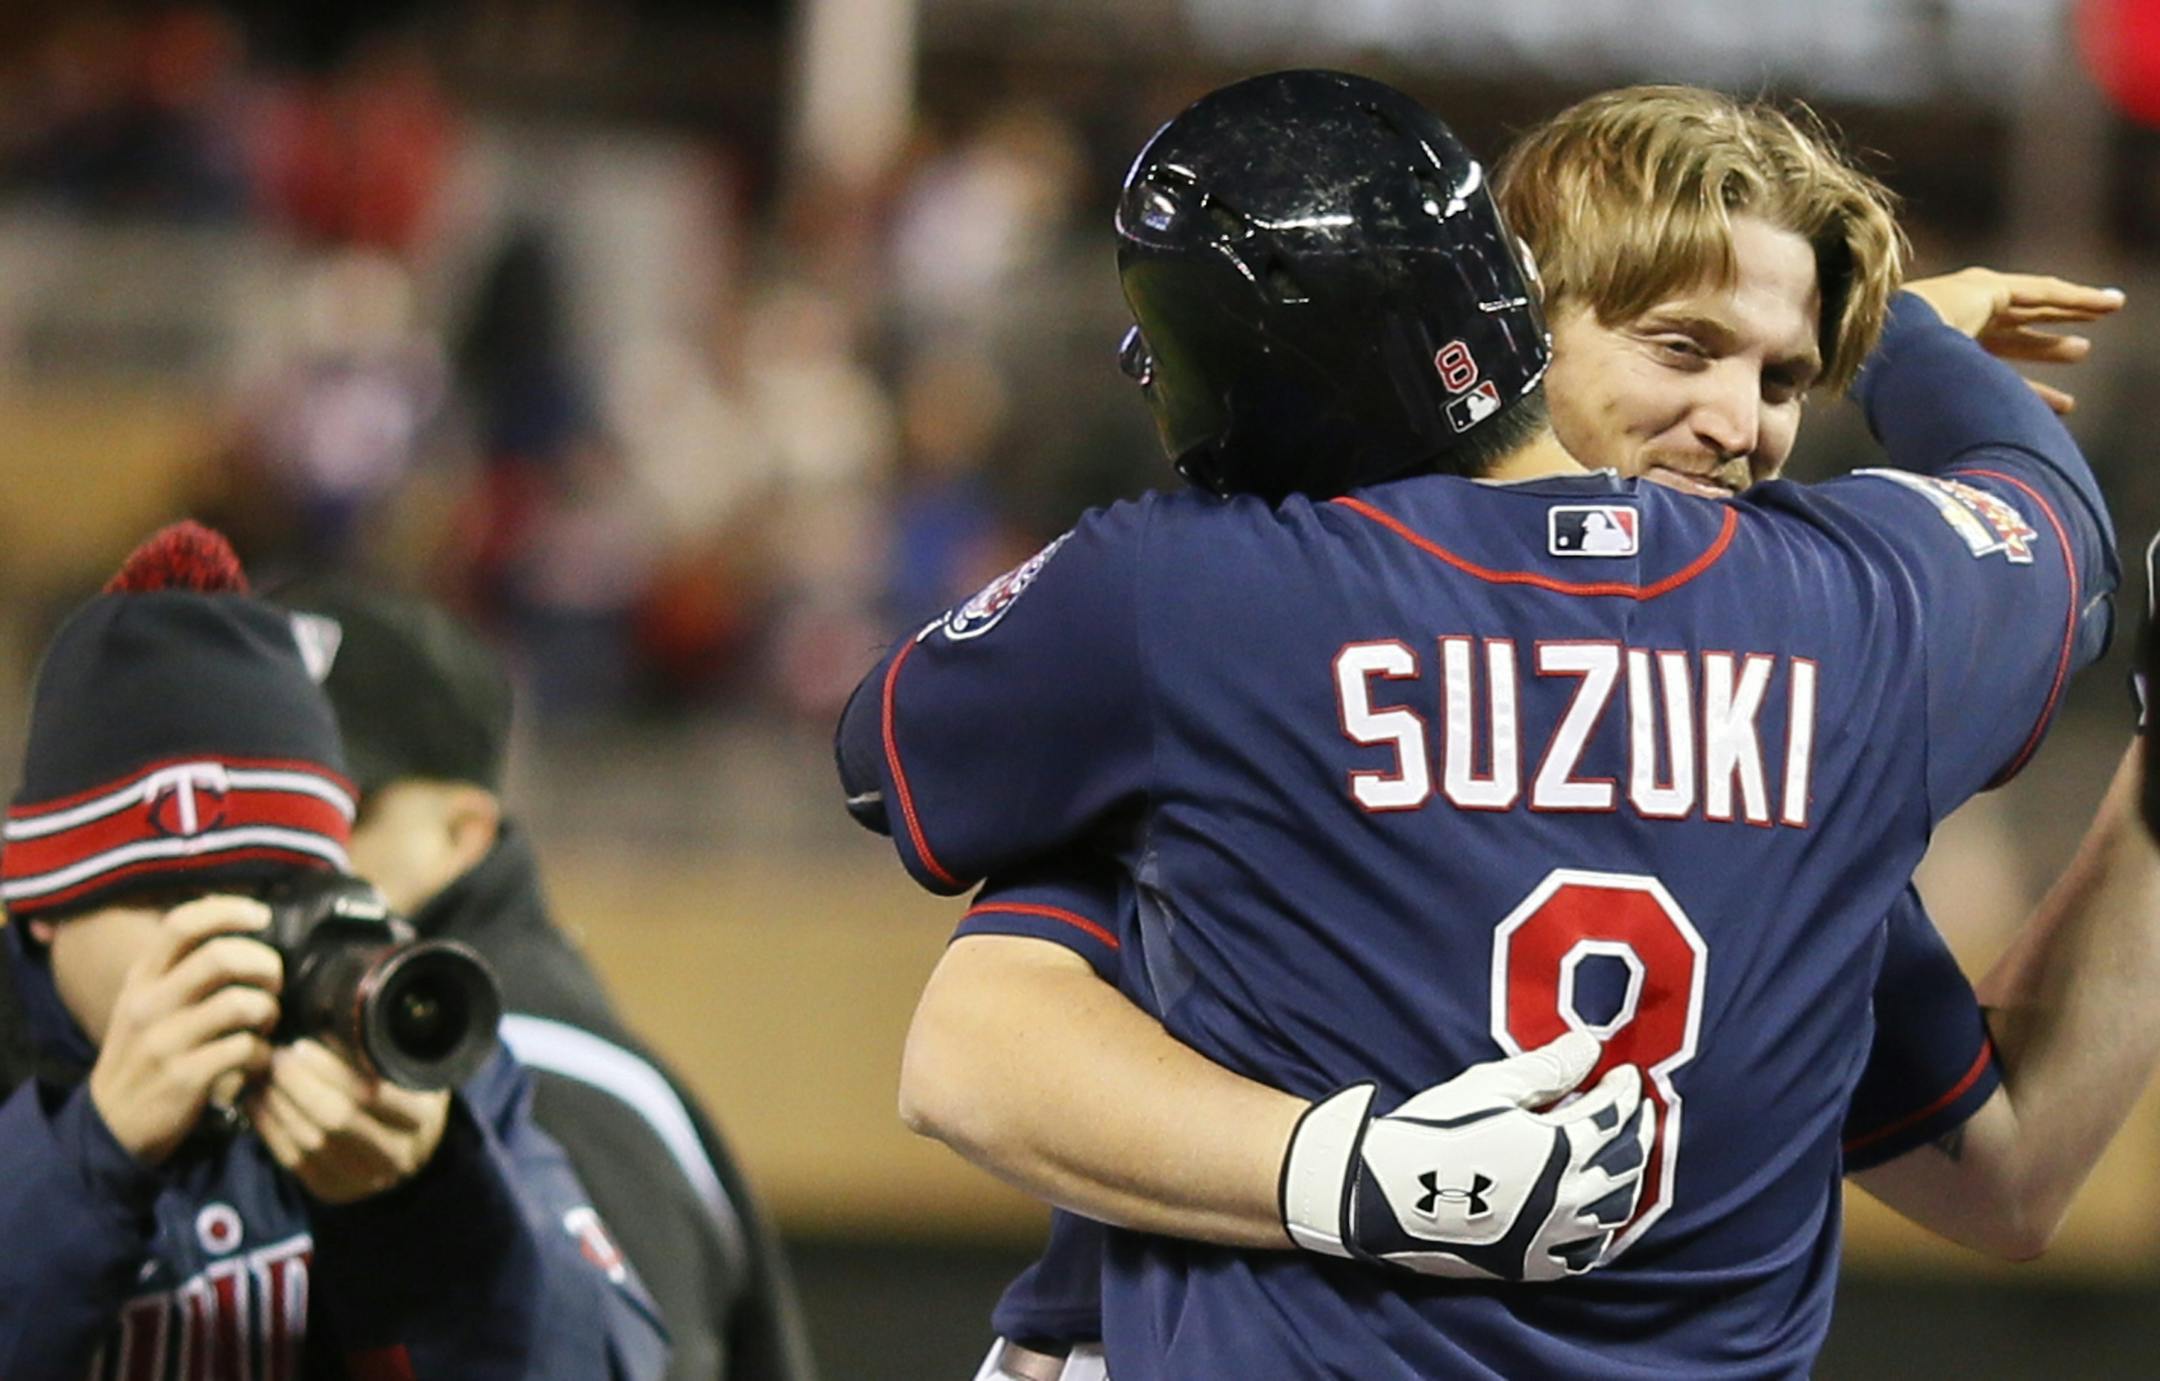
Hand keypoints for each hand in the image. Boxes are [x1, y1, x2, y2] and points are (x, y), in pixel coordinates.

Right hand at [88, 896, 281, 1165]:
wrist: (111, 1125)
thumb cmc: (144, 1055)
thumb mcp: (147, 1004)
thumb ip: (182, 968)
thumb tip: (238, 926)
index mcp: (142, 979)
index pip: (182, 924)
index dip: (228, 910)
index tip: (262, 916)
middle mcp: (150, 1004)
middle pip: (220, 957)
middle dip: (265, 965)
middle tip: (275, 982)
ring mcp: (165, 1042)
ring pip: (240, 1004)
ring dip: (268, 1010)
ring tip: (266, 1023)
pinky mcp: (185, 1078)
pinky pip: (246, 1049)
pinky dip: (264, 1054)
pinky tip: (258, 1061)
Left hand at [244, 1039, 451, 1203]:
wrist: (411, 1147)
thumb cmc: (408, 1093)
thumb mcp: (410, 1067)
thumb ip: (380, 1052)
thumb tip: (328, 1020)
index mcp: (423, 1118)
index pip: (371, 1093)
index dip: (330, 1068)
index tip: (301, 1045)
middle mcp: (397, 1154)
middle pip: (336, 1118)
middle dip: (297, 1084)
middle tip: (275, 1057)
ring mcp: (364, 1179)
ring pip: (309, 1141)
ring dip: (277, 1104)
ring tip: (261, 1075)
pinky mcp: (333, 1190)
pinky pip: (293, 1160)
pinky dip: (269, 1128)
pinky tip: (256, 1102)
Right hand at [1279, 1031, 1653, 1280]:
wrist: (1380, 1196)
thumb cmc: (1432, 1132)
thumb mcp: (1487, 1087)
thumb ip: (1547, 1068)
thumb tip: (1591, 1045)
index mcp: (1561, 1149)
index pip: (1612, 1114)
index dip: (1624, 1090)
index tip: (1625, 1073)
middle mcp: (1569, 1199)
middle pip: (1626, 1162)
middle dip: (1638, 1130)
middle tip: (1637, 1108)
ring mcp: (1554, 1238)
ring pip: (1616, 1210)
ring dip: (1628, 1177)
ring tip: (1623, 1154)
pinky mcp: (1533, 1265)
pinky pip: (1586, 1252)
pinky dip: (1601, 1228)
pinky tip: (1596, 1211)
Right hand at [1903, 268, 2124, 413]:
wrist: (1886, 360)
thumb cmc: (1908, 399)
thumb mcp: (1952, 419)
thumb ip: (1975, 432)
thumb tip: (2001, 474)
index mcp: (1939, 366)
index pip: (1994, 376)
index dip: (2031, 389)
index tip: (2064, 405)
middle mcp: (1952, 331)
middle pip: (2012, 337)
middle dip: (2045, 346)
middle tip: (2078, 351)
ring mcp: (1966, 305)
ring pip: (2030, 309)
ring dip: (2069, 313)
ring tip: (2105, 315)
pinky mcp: (1985, 287)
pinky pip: (2039, 292)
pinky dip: (2076, 298)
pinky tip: (2107, 303)